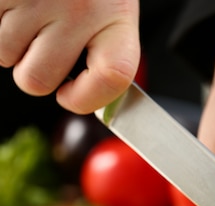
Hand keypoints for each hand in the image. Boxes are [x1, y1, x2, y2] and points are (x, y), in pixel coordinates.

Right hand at [0, 0, 139, 112]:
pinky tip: (11, 1)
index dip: (88, 98)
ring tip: (28, 5)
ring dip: (9, 38)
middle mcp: (80, 7)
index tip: (72, 95)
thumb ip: (104, 52)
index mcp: (116, 15)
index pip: (114, 76)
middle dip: (32, 68)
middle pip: (38, 80)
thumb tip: (79, 99)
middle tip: (40, 40)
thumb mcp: (109, 6)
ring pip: (4, 55)